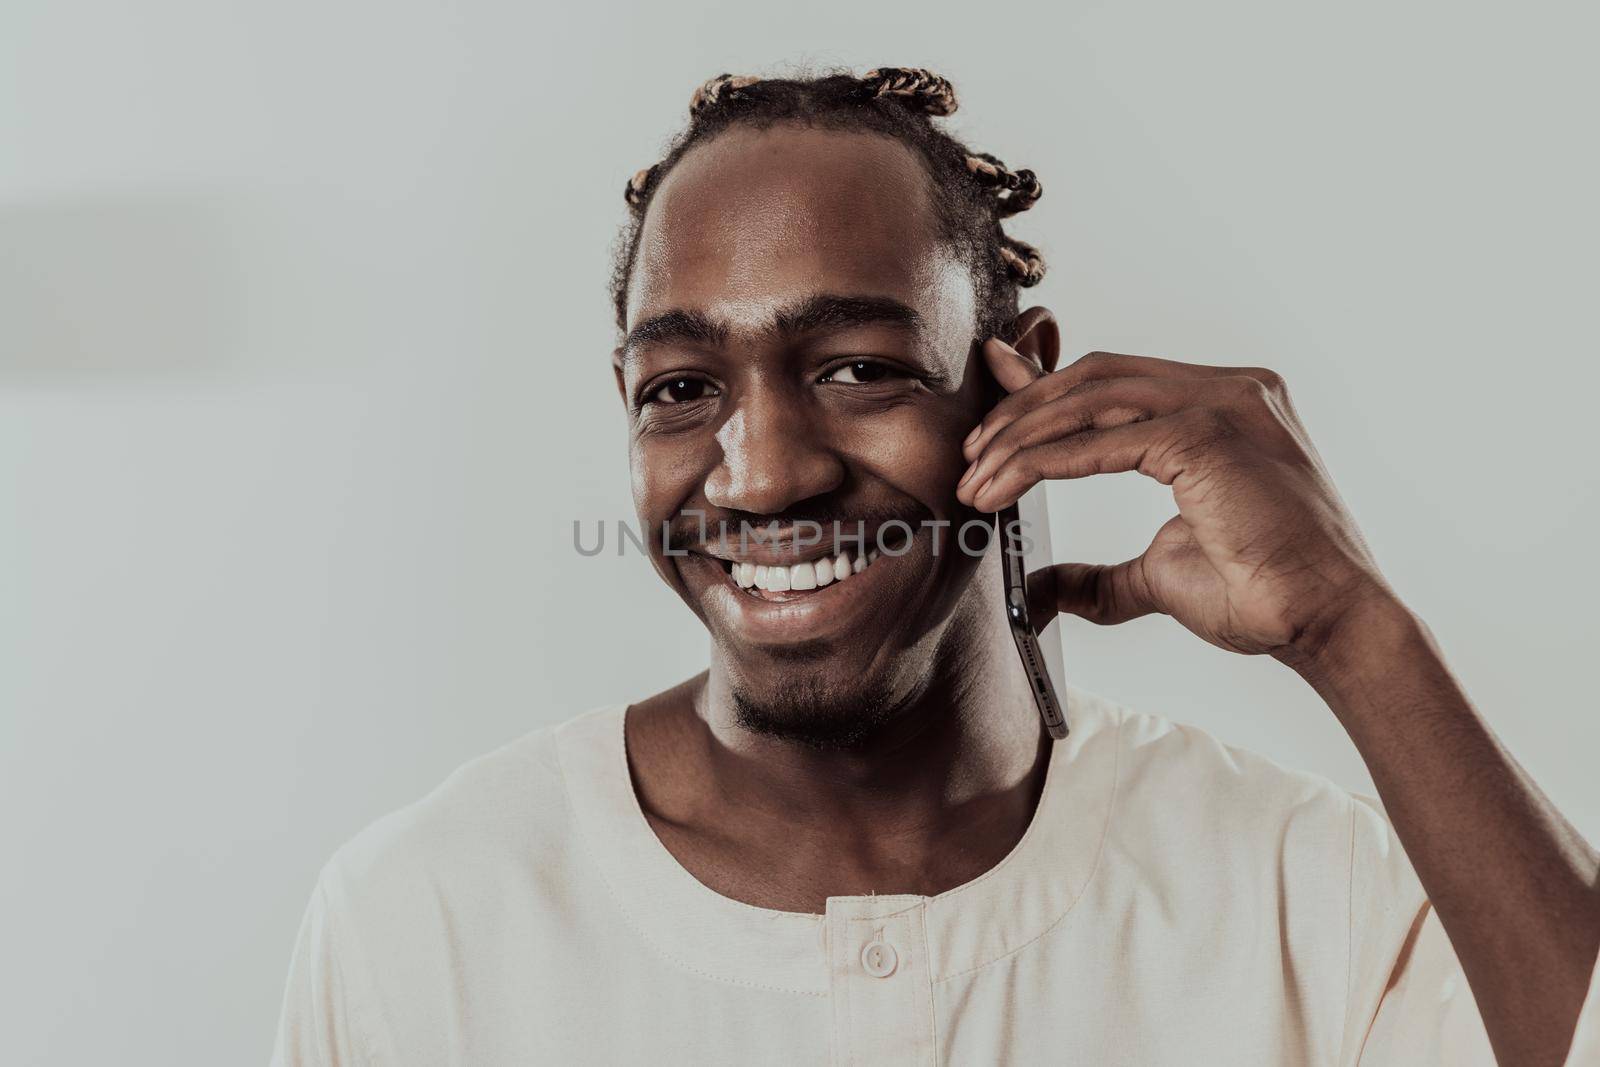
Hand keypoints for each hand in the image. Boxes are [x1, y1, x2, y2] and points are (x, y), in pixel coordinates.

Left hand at [957, 340, 1396, 660]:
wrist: (1323, 623)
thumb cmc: (1261, 597)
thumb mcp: (1158, 574)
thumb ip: (1098, 575)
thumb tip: (1042, 591)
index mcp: (1225, 404)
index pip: (1116, 380)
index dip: (1044, 384)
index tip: (990, 388)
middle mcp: (1229, 389)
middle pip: (1097, 377)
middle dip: (1022, 411)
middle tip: (970, 454)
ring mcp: (1222, 404)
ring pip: (1092, 398)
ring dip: (1022, 435)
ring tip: (977, 477)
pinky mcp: (1207, 434)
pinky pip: (1103, 438)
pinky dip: (1045, 460)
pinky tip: (1006, 485)